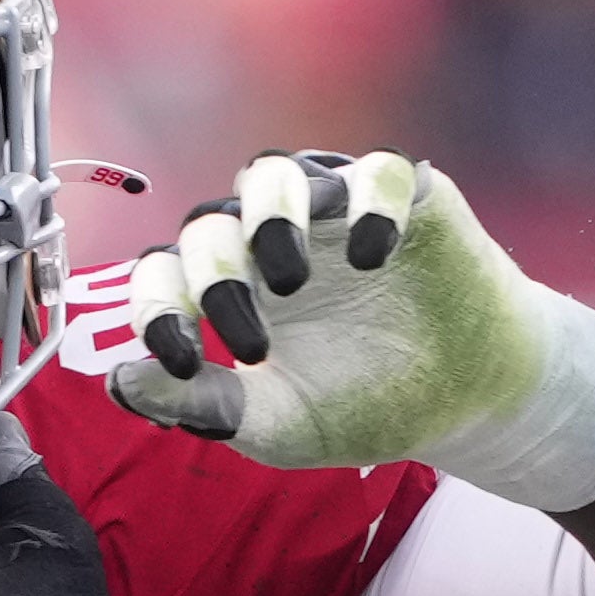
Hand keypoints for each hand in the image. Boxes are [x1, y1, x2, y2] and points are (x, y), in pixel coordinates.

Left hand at [107, 147, 594, 512]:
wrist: (471, 404)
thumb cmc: (369, 404)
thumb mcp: (280, 424)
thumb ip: (204, 404)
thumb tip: (123, 383)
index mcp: (232, 290)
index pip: (165, 271)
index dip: (157, 309)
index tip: (180, 361)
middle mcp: (272, 240)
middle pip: (211, 220)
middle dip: (214, 277)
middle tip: (251, 346)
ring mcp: (335, 212)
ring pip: (276, 172)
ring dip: (269, 216)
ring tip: (291, 278)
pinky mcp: (405, 197)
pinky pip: (376, 172)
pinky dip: (367, 204)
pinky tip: (371, 256)